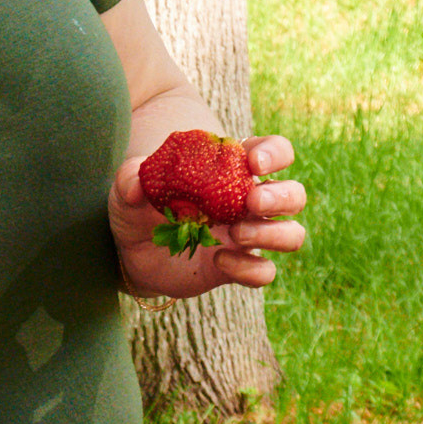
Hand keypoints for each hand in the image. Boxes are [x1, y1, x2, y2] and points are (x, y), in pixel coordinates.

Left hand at [110, 133, 306, 301]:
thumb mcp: (127, 189)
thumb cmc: (138, 207)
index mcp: (232, 170)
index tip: (253, 162)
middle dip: (281, 197)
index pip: (275, 151)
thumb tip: (136, 184)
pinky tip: (218, 262)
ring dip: (272, 234)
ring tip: (234, 234)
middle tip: (249, 203)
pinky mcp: (239, 267)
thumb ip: (130, 179)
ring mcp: (248, 236)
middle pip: (294, 194)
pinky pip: (265, 272)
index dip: (275, 153)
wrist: (133, 251)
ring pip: (292, 234)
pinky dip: (249, 269)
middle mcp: (248, 202)